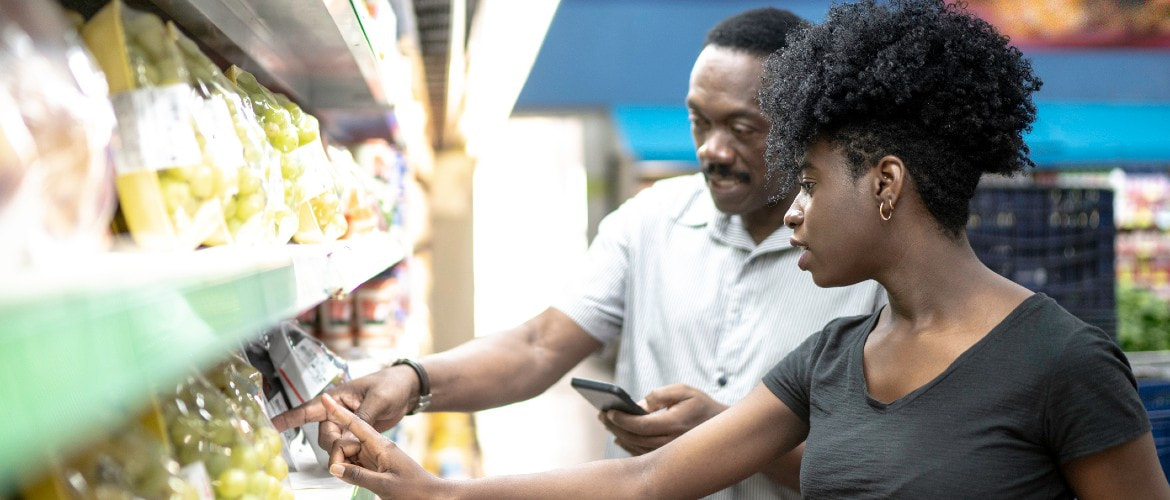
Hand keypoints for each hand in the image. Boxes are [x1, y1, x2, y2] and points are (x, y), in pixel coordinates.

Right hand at [270, 365, 417, 451]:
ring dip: (345, 451)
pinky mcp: (355, 432)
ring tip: (363, 449)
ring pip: (334, 444)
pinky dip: (351, 453)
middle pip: (324, 436)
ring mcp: (345, 423)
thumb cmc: (391, 385)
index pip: (307, 409)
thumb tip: (348, 439)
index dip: (287, 419)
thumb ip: (361, 419)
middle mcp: (337, 411)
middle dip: (334, 446)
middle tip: (350, 450)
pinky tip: (361, 456)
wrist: (408, 389)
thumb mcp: (377, 400)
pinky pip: (346, 447)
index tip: (270, 426)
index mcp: (337, 397)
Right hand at [320, 393, 442, 498]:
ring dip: (346, 467)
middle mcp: (374, 445)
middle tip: (345, 475)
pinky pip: (355, 463)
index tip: (325, 397)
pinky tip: (362, 480)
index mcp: (380, 443)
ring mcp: (374, 453)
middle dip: (339, 458)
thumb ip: (359, 475)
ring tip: (363, 480)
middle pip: (343, 444)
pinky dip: (352, 471)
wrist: (432, 495)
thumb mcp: (387, 483)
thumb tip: (336, 469)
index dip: (338, 411)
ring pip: (347, 455)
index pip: (354, 423)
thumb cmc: (417, 486)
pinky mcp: (375, 462)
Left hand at [601, 384, 727, 454]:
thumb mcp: (684, 391)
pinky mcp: (668, 456)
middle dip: (615, 426)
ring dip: (619, 435)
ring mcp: (669, 452)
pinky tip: (619, 436)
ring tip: (607, 422)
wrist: (720, 427)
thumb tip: (639, 405)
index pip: (641, 425)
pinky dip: (628, 446)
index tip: (608, 411)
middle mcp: (671, 442)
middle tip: (601, 415)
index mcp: (674, 424)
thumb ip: (660, 396)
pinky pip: (643, 454)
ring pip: (637, 448)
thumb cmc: (700, 404)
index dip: (622, 419)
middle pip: (635, 438)